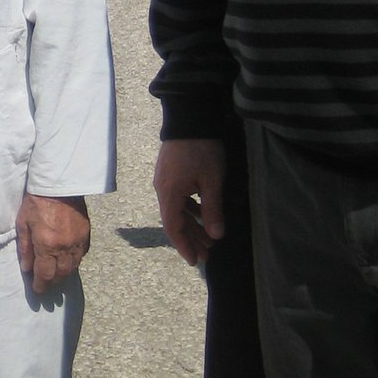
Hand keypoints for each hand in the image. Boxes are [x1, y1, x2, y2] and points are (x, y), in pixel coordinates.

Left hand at [15, 193, 89, 292]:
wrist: (58, 185)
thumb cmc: (36, 202)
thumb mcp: (23, 224)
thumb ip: (25, 248)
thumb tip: (26, 268)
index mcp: (47, 245)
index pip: (45, 274)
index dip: (41, 284)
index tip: (38, 290)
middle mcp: (64, 247)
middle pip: (60, 273)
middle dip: (52, 281)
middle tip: (46, 284)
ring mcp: (77, 241)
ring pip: (72, 266)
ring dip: (64, 274)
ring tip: (56, 276)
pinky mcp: (86, 234)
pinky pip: (81, 254)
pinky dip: (74, 261)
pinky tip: (68, 261)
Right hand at [153, 138, 225, 266]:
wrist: (189, 117)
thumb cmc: (202, 149)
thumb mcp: (212, 181)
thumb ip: (212, 209)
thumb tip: (216, 235)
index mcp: (169, 194)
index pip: (173, 228)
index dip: (184, 246)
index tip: (196, 261)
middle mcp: (162, 190)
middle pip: (175, 221)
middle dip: (191, 239)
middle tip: (208, 254)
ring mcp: (164, 181)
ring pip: (177, 209)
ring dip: (192, 224)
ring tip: (209, 237)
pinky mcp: (170, 173)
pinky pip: (178, 198)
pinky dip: (190, 209)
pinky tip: (203, 213)